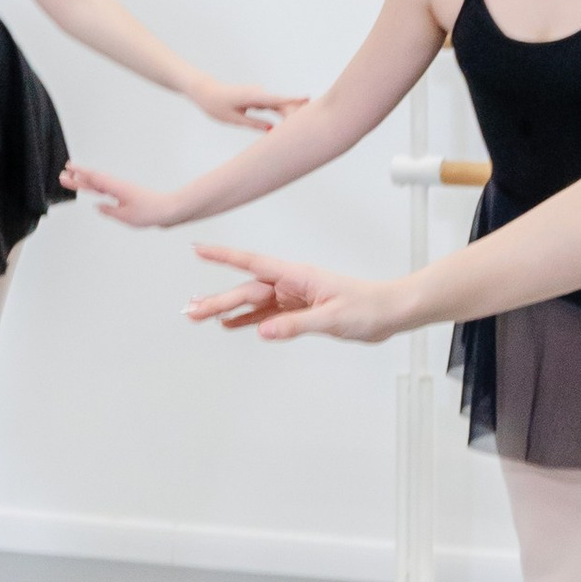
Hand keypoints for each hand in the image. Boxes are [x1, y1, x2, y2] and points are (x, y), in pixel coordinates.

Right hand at [62, 160, 176, 230]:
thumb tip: (99, 207)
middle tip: (62, 177)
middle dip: (78, 178)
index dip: (80, 174)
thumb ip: (110, 211)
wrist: (168, 210)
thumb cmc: (151, 212)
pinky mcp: (126, 195)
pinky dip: (97, 188)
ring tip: (73, 180)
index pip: (94, 179)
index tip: (67, 170)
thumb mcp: (126, 216)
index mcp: (117, 188)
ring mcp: (122, 190)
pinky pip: (107, 189)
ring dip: (86, 182)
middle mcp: (118, 186)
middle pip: (94, 180)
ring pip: (100, 184)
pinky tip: (94, 190)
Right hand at [184, 242, 417, 344]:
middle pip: (247, 290)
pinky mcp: (300, 312)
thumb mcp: (332, 318)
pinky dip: (248, 321)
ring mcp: (294, 298)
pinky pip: (267, 316)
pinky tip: (230, 325)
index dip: (224, 257)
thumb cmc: (368, 307)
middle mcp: (291, 284)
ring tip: (199, 316)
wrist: (390, 312)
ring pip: (253, 303)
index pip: (253, 264)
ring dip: (227, 309)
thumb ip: (296, 325)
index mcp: (298, 276)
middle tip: (190, 310)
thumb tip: (262, 331)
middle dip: (218, 298)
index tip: (199, 250)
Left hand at [190, 79, 299, 133]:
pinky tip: (289, 121)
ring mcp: (258, 94)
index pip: (277, 99)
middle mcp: (258, 93)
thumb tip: (272, 130)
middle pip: (281, 103)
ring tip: (302, 124)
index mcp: (252, 97)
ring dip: (289, 114)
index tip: (308, 100)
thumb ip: (254, 124)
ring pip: (278, 105)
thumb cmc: (216, 105)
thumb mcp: (234, 119)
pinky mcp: (256, 97)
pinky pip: (272, 105)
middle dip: (294, 112)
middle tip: (310, 123)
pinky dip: (280, 112)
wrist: (205, 91)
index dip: (293, 100)